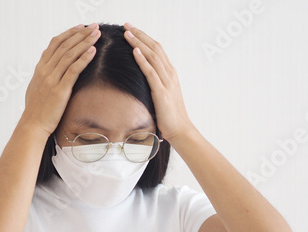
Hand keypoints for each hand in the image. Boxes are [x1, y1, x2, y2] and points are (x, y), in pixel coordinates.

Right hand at [21, 23, 100, 136]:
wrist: (32, 125)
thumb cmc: (36, 111)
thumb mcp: (36, 88)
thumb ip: (42, 75)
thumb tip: (46, 64)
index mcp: (40, 69)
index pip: (55, 44)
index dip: (69, 34)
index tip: (81, 27)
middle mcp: (45, 71)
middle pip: (64, 46)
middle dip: (80, 34)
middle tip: (94, 27)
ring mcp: (52, 80)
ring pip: (70, 55)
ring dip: (85, 42)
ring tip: (97, 35)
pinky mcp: (60, 90)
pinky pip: (73, 70)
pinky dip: (84, 58)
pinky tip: (93, 51)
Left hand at [123, 23, 193, 141]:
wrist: (180, 129)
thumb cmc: (169, 115)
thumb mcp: (162, 95)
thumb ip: (154, 84)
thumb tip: (142, 79)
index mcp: (170, 73)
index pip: (156, 49)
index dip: (144, 38)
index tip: (132, 30)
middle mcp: (170, 73)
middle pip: (154, 47)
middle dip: (140, 35)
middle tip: (126, 25)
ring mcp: (167, 81)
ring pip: (152, 56)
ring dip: (139, 43)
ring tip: (127, 33)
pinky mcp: (161, 91)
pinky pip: (151, 72)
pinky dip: (143, 60)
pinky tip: (135, 51)